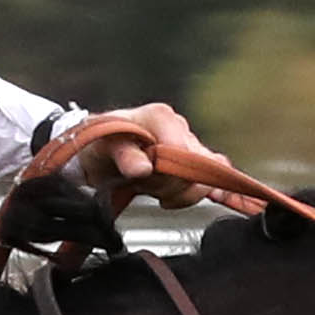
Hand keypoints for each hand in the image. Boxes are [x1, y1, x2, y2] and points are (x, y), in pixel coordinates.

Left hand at [32, 103, 239, 210]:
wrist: (98, 153)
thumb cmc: (101, 144)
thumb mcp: (103, 147)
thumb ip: (124, 155)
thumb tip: (143, 167)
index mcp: (160, 117)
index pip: (182, 150)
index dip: (166, 171)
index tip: (145, 178)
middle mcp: (179, 128)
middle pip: (196, 166)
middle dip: (169, 185)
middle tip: (144, 184)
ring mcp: (189, 145)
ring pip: (204, 176)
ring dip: (179, 192)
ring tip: (154, 188)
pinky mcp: (194, 162)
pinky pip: (216, 174)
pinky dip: (212, 190)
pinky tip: (199, 197)